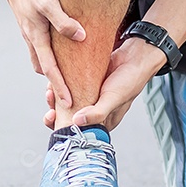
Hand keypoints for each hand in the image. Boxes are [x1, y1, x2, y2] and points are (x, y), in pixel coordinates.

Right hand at [0, 0, 85, 108]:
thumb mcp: (49, 1)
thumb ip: (63, 21)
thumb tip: (80, 37)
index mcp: (36, 36)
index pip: (50, 69)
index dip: (60, 86)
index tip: (68, 102)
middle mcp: (31, 37)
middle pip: (44, 67)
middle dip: (55, 82)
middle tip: (69, 94)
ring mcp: (30, 30)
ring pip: (41, 57)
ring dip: (51, 67)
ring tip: (67, 75)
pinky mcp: (31, 23)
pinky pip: (40, 45)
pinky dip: (49, 53)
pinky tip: (61, 48)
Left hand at [43, 38, 167, 130]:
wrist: (135, 54)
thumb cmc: (130, 80)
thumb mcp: (113, 99)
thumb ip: (97, 113)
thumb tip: (76, 122)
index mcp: (103, 121)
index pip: (81, 132)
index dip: (65, 129)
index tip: (53, 121)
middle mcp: (95, 110)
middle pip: (70, 118)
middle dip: (56, 115)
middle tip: (50, 110)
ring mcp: (89, 95)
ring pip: (67, 101)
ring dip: (56, 99)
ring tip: (50, 92)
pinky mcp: (85, 82)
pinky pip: (69, 86)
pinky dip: (60, 84)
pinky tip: (53, 81)